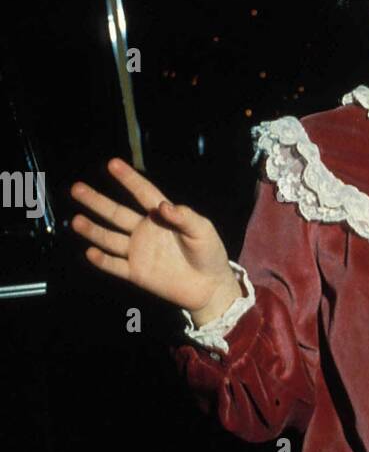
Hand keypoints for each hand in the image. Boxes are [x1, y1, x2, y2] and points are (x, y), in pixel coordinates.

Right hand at [70, 157, 236, 313]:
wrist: (210, 288)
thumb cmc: (209, 254)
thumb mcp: (203, 231)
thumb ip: (185, 217)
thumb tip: (163, 205)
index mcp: (162, 217)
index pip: (143, 193)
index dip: (129, 179)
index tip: (112, 163)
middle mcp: (145, 231)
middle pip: (116, 213)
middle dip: (96, 201)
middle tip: (76, 188)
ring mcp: (139, 252)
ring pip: (110, 238)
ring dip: (93, 230)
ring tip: (75, 220)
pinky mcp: (137, 273)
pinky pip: (115, 266)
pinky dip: (103, 260)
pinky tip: (90, 252)